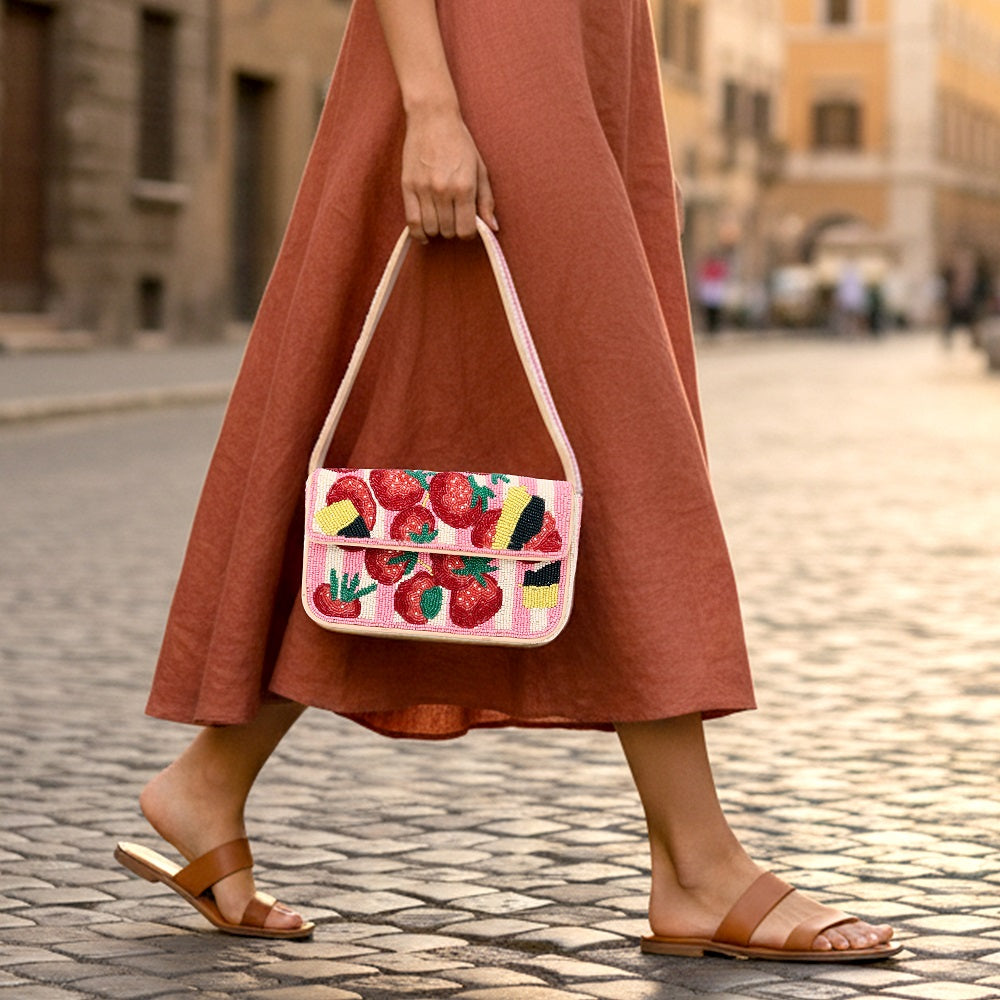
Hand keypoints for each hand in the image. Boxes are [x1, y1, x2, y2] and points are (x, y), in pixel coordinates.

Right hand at [401, 107, 497, 242]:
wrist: (433, 118)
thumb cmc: (459, 142)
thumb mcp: (480, 169)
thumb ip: (486, 201)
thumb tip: (493, 228)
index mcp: (464, 187)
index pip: (466, 230)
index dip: (468, 233)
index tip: (467, 226)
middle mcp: (443, 191)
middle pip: (448, 231)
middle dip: (453, 230)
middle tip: (453, 218)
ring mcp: (424, 189)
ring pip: (430, 229)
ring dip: (437, 230)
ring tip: (440, 220)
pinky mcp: (408, 186)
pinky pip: (411, 222)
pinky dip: (418, 233)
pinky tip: (425, 233)